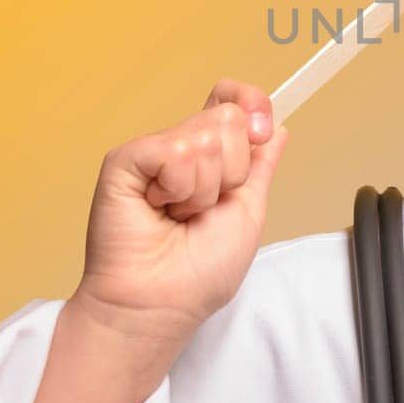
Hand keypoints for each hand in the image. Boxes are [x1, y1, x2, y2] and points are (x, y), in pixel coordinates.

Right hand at [71, 77, 290, 345]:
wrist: (163, 302)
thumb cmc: (200, 270)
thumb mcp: (248, 210)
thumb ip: (261, 165)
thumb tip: (278, 127)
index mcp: (210, 157)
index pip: (233, 100)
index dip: (252, 103)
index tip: (262, 130)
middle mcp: (180, 147)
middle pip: (228, 118)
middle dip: (231, 172)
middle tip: (203, 208)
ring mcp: (152, 151)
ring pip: (206, 137)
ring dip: (203, 190)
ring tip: (179, 215)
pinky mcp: (125, 160)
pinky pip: (174, 151)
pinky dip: (179, 188)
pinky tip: (159, 208)